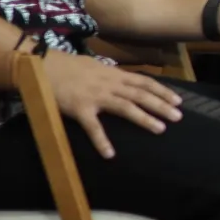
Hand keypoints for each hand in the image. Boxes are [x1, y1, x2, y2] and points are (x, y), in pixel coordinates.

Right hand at [44, 53, 184, 158]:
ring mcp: (95, 96)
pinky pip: (93, 127)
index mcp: (113, 74)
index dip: (162, 91)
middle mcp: (109, 84)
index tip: (178, 100)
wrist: (40, 64)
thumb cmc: (66, 65)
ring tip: (160, 129)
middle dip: (161, 105)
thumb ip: (110, 74)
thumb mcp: (94, 66)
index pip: (144, 81)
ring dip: (144, 118)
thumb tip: (123, 78)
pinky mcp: (80, 108)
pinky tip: (110, 154)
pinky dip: (101, 141)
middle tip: (178, 116)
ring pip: (126, 107)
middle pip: (141, 94)